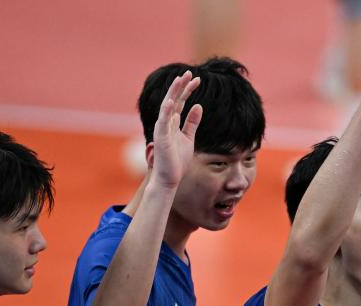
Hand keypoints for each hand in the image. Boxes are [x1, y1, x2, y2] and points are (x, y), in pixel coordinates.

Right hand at [150, 71, 202, 189]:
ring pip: (167, 106)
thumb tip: (198, 106)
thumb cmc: (178, 161)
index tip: (197, 79)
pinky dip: (166, 111)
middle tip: (190, 72)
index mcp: (172, 123)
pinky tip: (172, 101)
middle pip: (174, 99)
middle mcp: (166, 123)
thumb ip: (192, 122)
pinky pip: (163, 121)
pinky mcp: (161, 138)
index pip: (181, 101)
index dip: (188, 90)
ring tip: (180, 80)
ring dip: (173, 93)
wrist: (170, 178)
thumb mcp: (189, 138)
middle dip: (181, 86)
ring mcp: (162, 129)